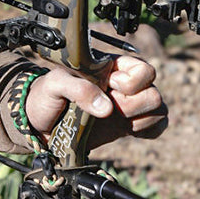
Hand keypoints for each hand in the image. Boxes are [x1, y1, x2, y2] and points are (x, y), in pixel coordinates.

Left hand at [25, 55, 167, 149]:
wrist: (40, 122)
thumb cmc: (46, 96)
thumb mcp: (54, 84)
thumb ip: (77, 89)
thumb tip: (106, 108)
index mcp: (110, 67)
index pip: (143, 70)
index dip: (131, 83)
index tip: (109, 87)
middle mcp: (124, 85)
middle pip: (154, 93)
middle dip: (132, 105)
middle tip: (108, 109)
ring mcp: (128, 105)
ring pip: (159, 109)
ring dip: (139, 119)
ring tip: (113, 120)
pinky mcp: (128, 124)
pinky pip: (158, 125)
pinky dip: (149, 130)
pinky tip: (128, 130)